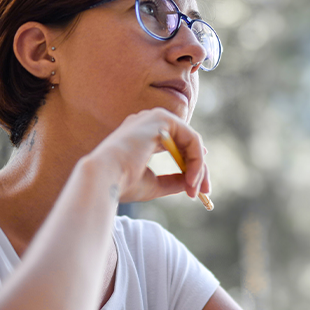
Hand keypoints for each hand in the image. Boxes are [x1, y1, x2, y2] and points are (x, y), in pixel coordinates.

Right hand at [87, 108, 210, 202]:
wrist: (105, 178)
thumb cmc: (122, 183)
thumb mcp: (154, 185)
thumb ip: (173, 181)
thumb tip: (191, 183)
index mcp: (141, 135)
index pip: (175, 145)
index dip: (191, 163)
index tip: (198, 186)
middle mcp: (148, 122)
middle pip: (185, 142)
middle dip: (199, 168)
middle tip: (205, 192)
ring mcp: (154, 117)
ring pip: (191, 141)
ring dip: (198, 167)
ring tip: (196, 189)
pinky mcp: (162, 119)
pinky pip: (191, 138)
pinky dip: (196, 160)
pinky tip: (192, 178)